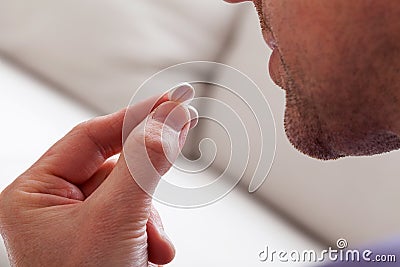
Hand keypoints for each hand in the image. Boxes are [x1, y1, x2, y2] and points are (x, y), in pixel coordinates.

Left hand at [0, 84, 197, 266]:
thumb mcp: (115, 221)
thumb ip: (144, 165)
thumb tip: (172, 118)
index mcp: (33, 195)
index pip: (90, 137)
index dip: (134, 117)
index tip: (173, 100)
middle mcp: (51, 206)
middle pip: (111, 167)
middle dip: (143, 186)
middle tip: (166, 178)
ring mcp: (76, 224)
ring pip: (127, 195)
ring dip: (148, 219)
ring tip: (150, 248)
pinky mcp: (99, 239)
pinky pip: (131, 218)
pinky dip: (148, 234)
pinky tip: (149, 255)